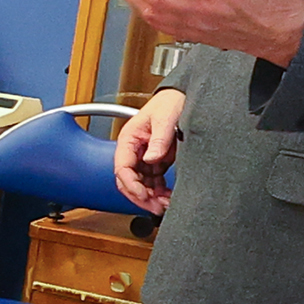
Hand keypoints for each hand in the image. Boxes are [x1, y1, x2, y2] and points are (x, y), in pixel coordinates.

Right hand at [114, 89, 189, 215]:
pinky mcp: (156, 161)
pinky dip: (159, 192)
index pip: (122, 168)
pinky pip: (153, 182)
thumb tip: (151, 159)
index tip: (143, 195)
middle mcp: (134, 150)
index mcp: (129, 139)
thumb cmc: (169, 102)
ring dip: (151, 197)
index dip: (131, 185)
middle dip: (140, 197)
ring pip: (141, 184)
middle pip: (128, 181)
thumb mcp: (165, 118)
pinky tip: (167, 197)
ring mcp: (144, 157)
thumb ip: (159, 139)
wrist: (182, 96)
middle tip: (155, 207)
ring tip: (165, 204)